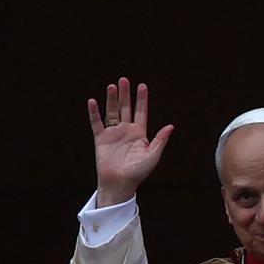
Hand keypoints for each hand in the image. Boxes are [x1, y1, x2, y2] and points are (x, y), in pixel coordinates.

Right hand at [87, 77, 174, 206]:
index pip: (141, 112)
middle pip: (126, 108)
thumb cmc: (138, 172)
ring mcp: (113, 134)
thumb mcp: (152, 155)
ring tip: (112, 86)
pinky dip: (94, 113)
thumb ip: (160, 140)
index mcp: (139, 133)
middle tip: (124, 80)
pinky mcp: (101, 139)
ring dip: (112, 99)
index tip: (142, 86)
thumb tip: (171, 126)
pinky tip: (93, 102)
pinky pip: (96, 123)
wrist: (120, 183)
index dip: (142, 99)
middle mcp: (126, 131)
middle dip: (125, 94)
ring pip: (112, 112)